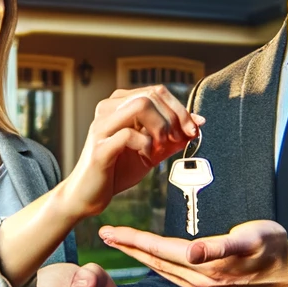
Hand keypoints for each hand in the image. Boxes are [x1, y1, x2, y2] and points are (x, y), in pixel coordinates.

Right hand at [58, 86, 200, 217]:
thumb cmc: (117, 170)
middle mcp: (107, 110)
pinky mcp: (100, 148)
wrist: (88, 195)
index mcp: (119, 105)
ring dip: (160, 126)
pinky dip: (146, 145)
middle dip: (174, 117)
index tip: (192, 130)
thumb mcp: (152, 151)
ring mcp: (101, 127)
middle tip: (178, 140)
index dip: (180, 108)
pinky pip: (129, 135)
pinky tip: (146, 157)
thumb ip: (173, 137)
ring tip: (160, 146)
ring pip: (140, 106)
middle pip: (151, 95)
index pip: (156, 91)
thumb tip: (199, 123)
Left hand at [99, 220, 287, 286]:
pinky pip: (171, 273)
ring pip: (160, 268)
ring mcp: (201, 286)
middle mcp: (199, 280)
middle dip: (128, 246)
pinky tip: (149, 257)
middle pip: (154, 259)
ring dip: (138, 254)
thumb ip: (220, 246)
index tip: (111, 230)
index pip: (159, 250)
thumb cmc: (272, 248)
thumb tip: (194, 252)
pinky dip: (155, 263)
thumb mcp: (251, 240)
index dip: (133, 239)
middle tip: (105, 234)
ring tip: (121, 242)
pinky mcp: (206, 286)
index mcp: (205, 266)